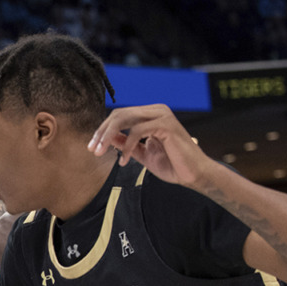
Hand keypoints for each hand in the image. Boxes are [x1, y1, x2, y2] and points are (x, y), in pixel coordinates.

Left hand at [87, 104, 217, 189]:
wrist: (194, 174)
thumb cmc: (172, 164)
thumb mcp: (142, 154)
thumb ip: (126, 144)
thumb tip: (108, 138)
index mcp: (151, 115)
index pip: (120, 115)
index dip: (103, 130)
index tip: (92, 147)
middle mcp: (157, 110)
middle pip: (119, 114)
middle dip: (102, 132)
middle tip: (92, 149)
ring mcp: (162, 115)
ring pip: (125, 119)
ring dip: (108, 137)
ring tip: (101, 153)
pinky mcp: (166, 125)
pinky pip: (137, 131)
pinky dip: (127, 146)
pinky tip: (124, 160)